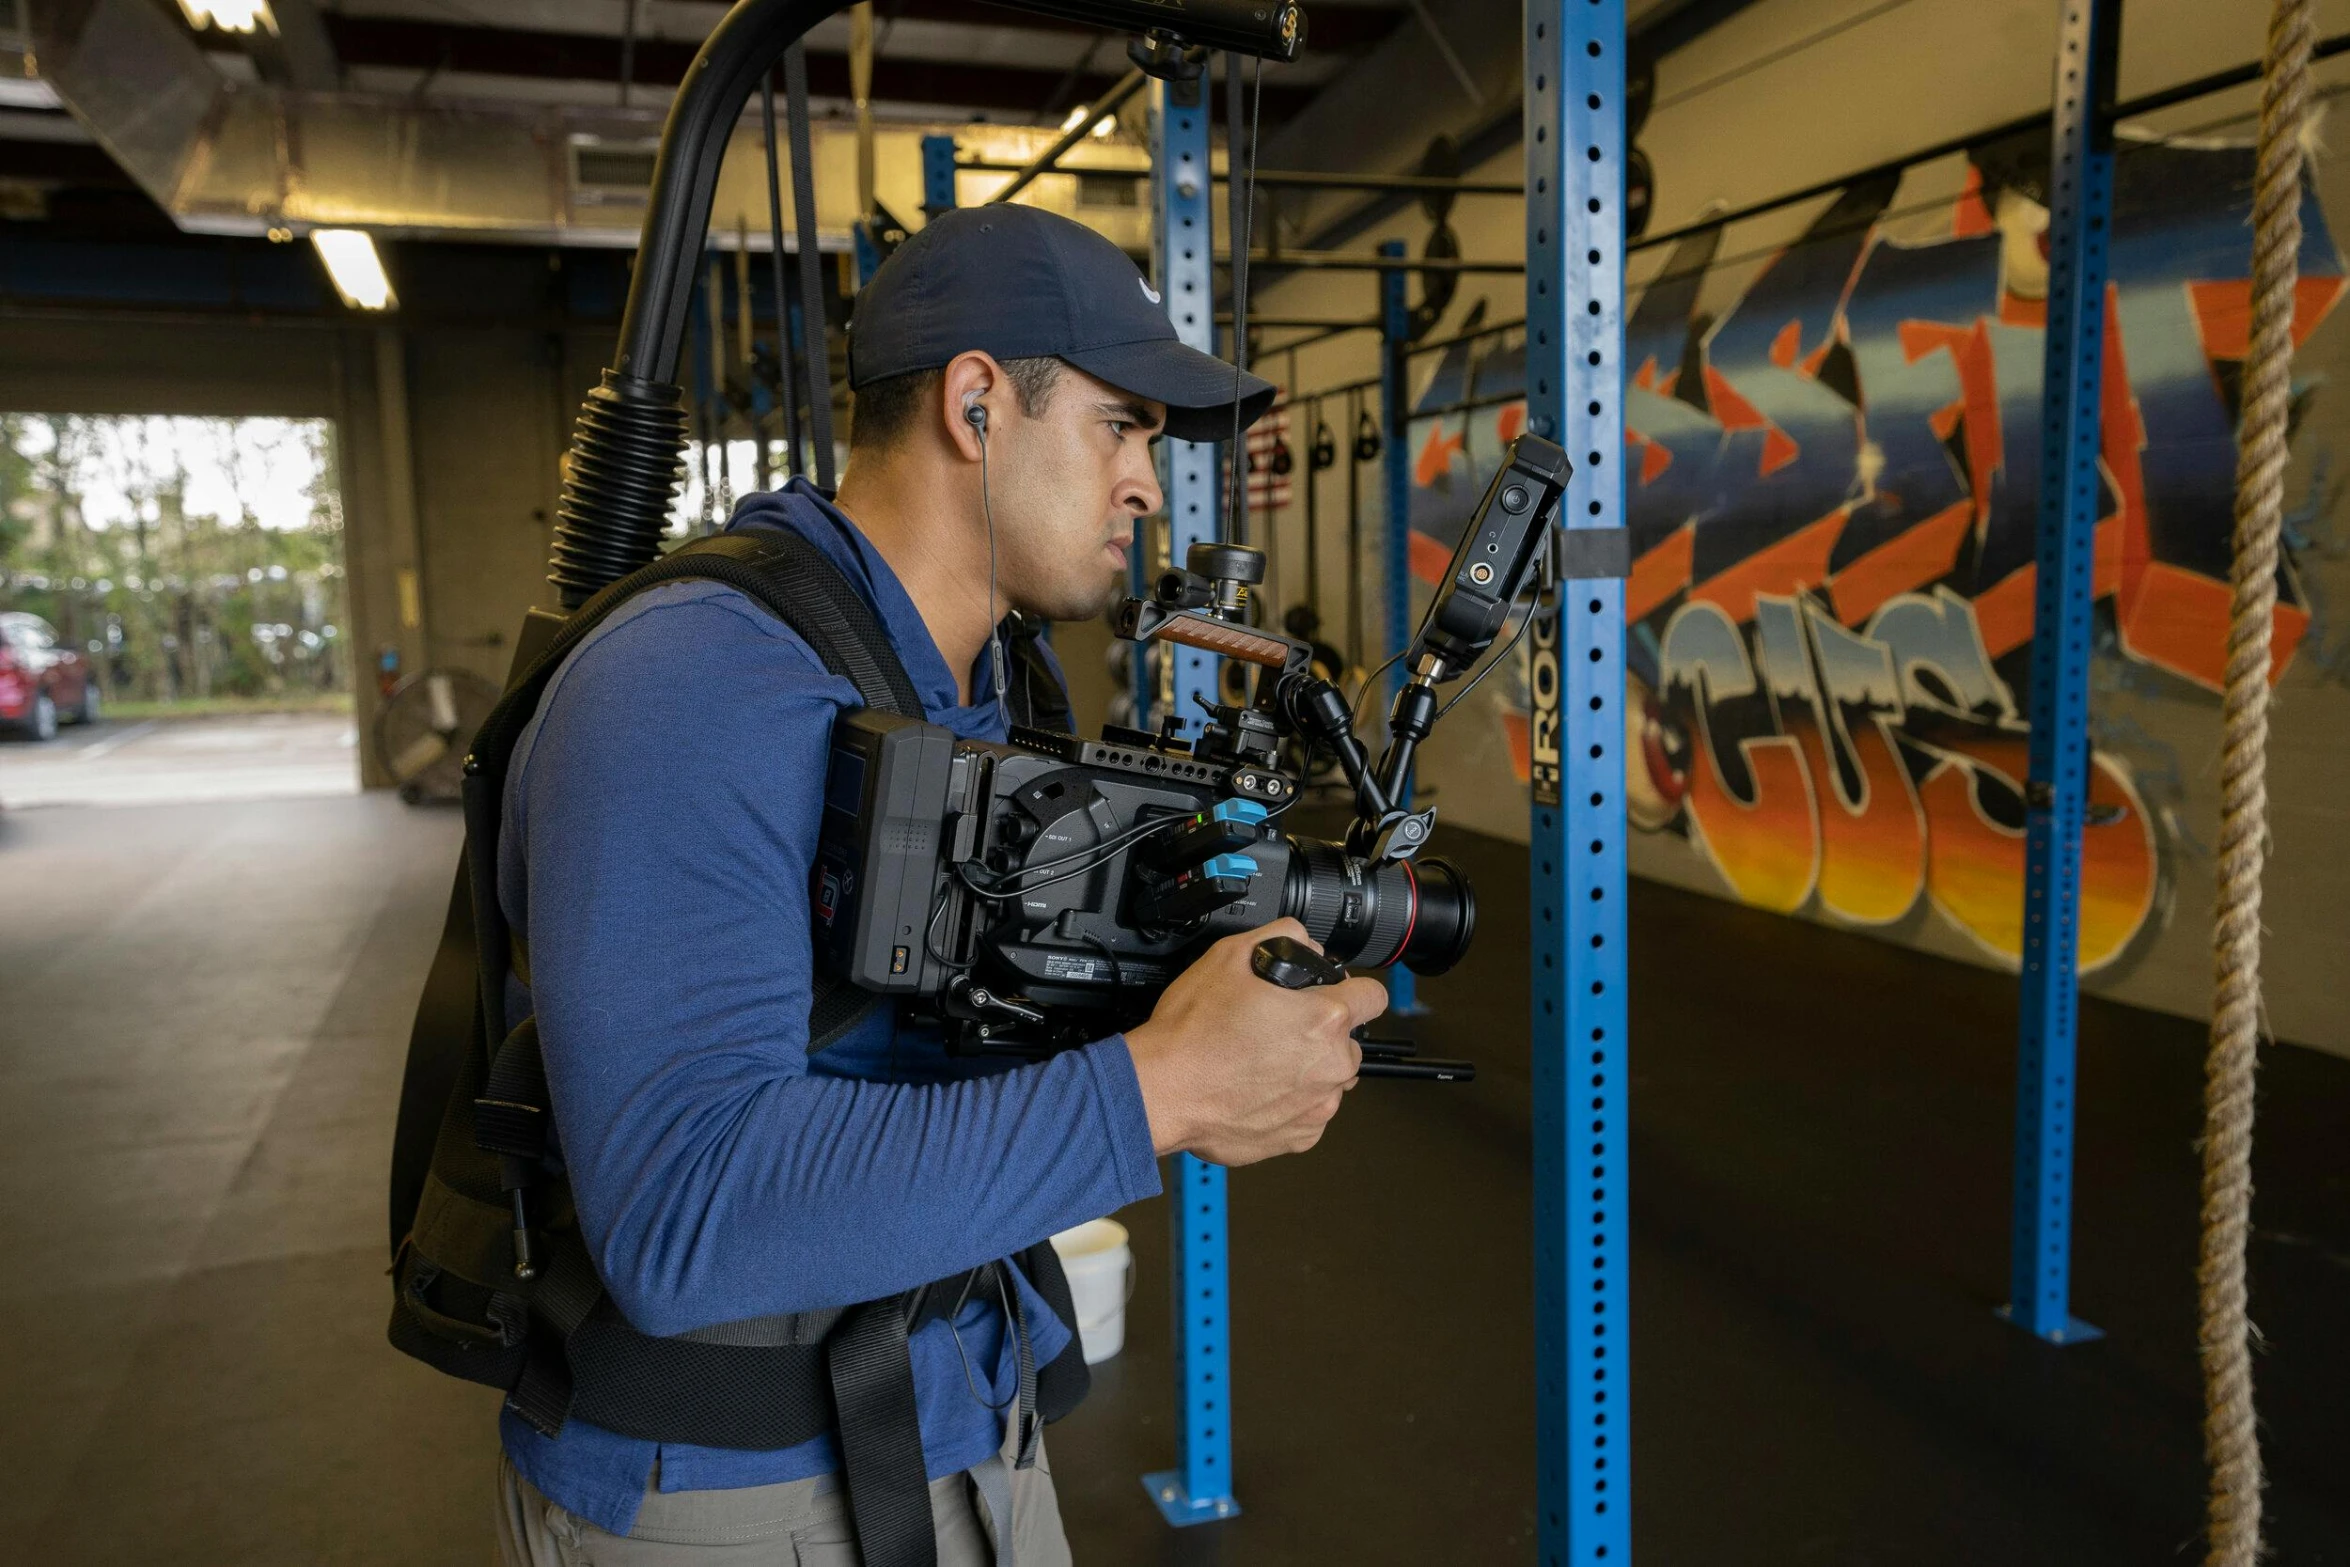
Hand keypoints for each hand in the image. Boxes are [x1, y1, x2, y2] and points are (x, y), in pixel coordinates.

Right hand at [1123, 919, 1388, 1166]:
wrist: (1162, 1091)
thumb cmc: (1191, 1033)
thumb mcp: (1229, 956)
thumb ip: (1280, 937)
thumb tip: (1301, 940)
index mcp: (1324, 1019)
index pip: (1374, 996)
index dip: (1352, 990)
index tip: (1336, 996)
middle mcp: (1330, 1065)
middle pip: (1349, 1040)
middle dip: (1322, 1032)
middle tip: (1278, 1029)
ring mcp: (1317, 1106)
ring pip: (1330, 1078)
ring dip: (1307, 1069)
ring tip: (1261, 1061)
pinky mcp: (1300, 1137)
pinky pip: (1309, 1112)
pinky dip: (1290, 1102)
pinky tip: (1255, 1089)